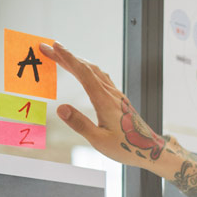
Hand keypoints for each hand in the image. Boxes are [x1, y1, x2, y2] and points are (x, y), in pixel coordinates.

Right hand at [40, 42, 183, 169]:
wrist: (150, 149)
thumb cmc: (126, 148)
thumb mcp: (99, 140)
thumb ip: (80, 124)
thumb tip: (60, 108)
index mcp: (104, 101)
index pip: (83, 73)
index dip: (67, 58)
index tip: (53, 47)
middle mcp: (111, 94)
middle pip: (86, 68)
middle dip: (66, 56)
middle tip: (47, 48)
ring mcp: (116, 95)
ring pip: (94, 71)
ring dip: (77, 61)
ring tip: (60, 56)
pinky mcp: (119, 99)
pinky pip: (101, 77)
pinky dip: (88, 70)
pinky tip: (84, 71)